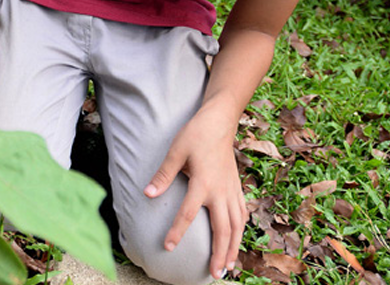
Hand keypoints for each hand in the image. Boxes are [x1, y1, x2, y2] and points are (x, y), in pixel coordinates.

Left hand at [144, 107, 248, 279]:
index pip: (188, 212)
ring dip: (234, 247)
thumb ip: (163, 175)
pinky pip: (242, 213)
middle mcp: (220, 190)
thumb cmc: (196, 134)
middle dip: (219, 253)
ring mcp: (231, 189)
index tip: (168, 247)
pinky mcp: (236, 186)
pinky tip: (237, 240)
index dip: (177, 231)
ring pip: (237, 225)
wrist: (220, 120)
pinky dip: (241, 230)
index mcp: (203, 182)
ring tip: (229, 267)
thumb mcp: (176, 150)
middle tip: (214, 274)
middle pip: (222, 228)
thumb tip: (147, 193)